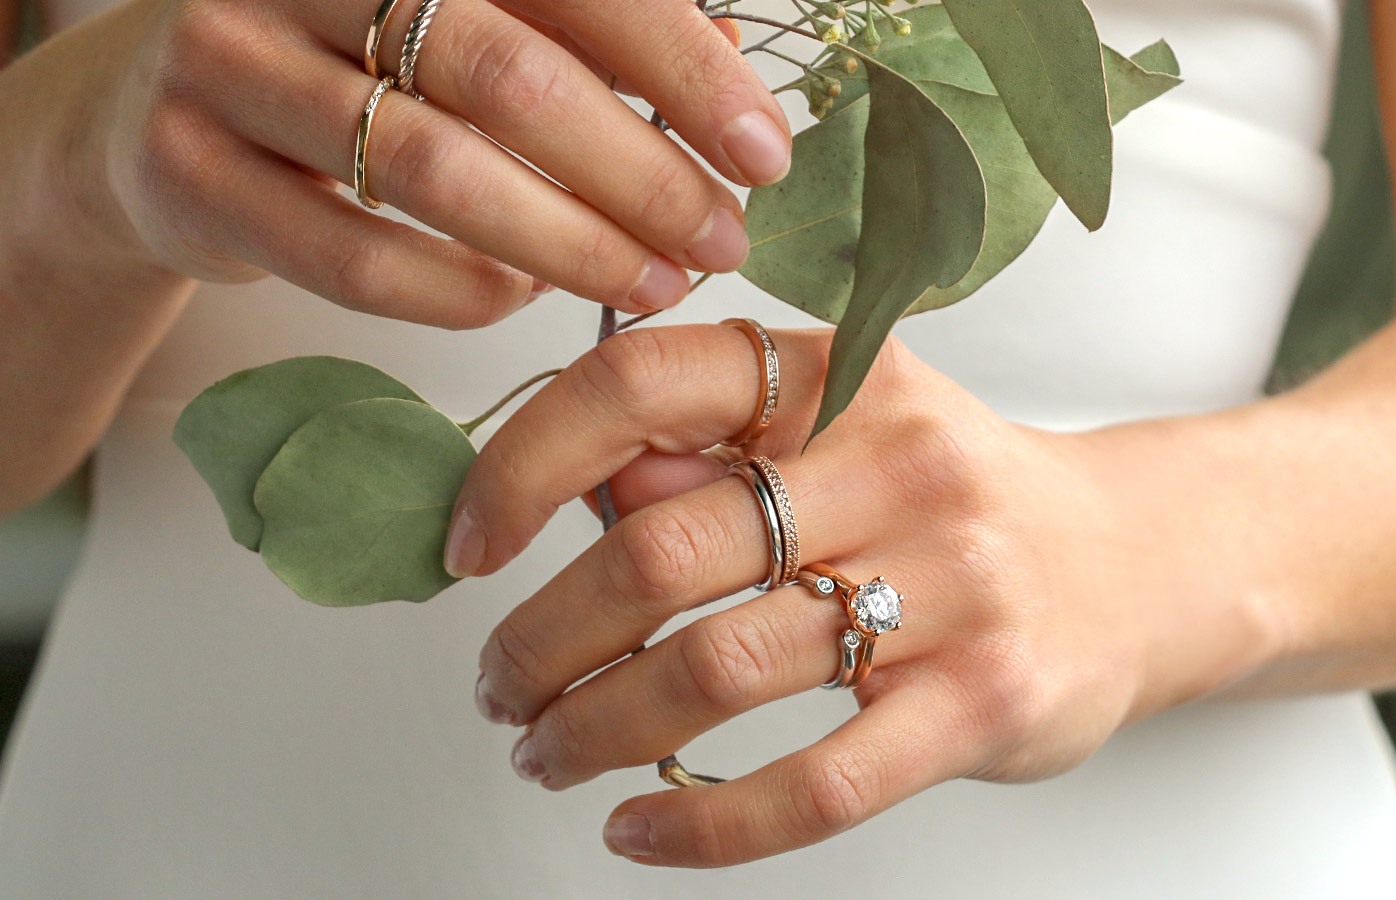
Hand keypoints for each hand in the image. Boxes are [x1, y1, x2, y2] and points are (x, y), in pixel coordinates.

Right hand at [53, 0, 785, 326]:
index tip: (762, 149)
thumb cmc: (354, 66)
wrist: (152, 116)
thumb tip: (727, 68)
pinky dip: (454, 288)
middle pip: (507, 75)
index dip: (678, 66)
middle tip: (720, 240)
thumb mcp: (463, 23)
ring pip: (431, 169)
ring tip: (651, 284)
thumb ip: (579, 34)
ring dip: (567, 243)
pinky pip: (348, 254)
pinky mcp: (187, 170)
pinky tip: (520, 298)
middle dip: (639, 173)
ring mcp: (227, 64)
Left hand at [447, 324, 1282, 866]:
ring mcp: (952, 587)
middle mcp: (898, 465)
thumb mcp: (848, 428)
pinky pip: (815, 785)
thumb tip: (577, 497)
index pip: (644, 381)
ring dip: (595, 729)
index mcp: (844, 376)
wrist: (1139, 564)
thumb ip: (715, 449)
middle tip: (502, 685)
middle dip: (541, 637)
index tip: (469, 544)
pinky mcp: (986, 704)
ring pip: (718, 671)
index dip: (525, 462)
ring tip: (550, 753)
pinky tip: (641, 827)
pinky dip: (701, 822)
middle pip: (660, 551)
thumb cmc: (956, 499)